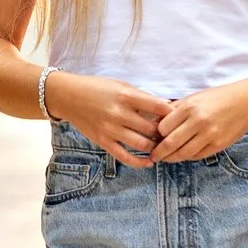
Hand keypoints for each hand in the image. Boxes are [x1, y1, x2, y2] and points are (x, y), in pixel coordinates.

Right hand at [47, 70, 169, 166]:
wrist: (68, 96)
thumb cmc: (97, 88)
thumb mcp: (121, 85)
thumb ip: (142, 97)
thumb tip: (166, 107)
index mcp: (127, 96)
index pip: (158, 108)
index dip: (172, 115)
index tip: (179, 118)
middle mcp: (120, 113)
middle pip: (152, 129)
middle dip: (165, 134)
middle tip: (172, 136)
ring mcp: (111, 129)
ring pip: (142, 144)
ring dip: (155, 148)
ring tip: (161, 147)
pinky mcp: (103, 141)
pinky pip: (124, 156)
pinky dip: (139, 162)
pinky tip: (148, 162)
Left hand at [150, 79, 247, 163]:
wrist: (247, 102)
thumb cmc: (218, 98)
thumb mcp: (194, 97)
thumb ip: (175, 109)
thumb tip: (155, 122)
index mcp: (190, 107)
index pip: (163, 127)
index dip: (156, 134)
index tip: (153, 138)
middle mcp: (199, 121)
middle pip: (170, 143)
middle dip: (159, 152)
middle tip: (153, 156)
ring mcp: (210, 135)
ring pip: (183, 153)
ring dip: (171, 158)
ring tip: (165, 158)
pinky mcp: (219, 144)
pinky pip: (197, 156)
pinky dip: (187, 157)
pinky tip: (182, 155)